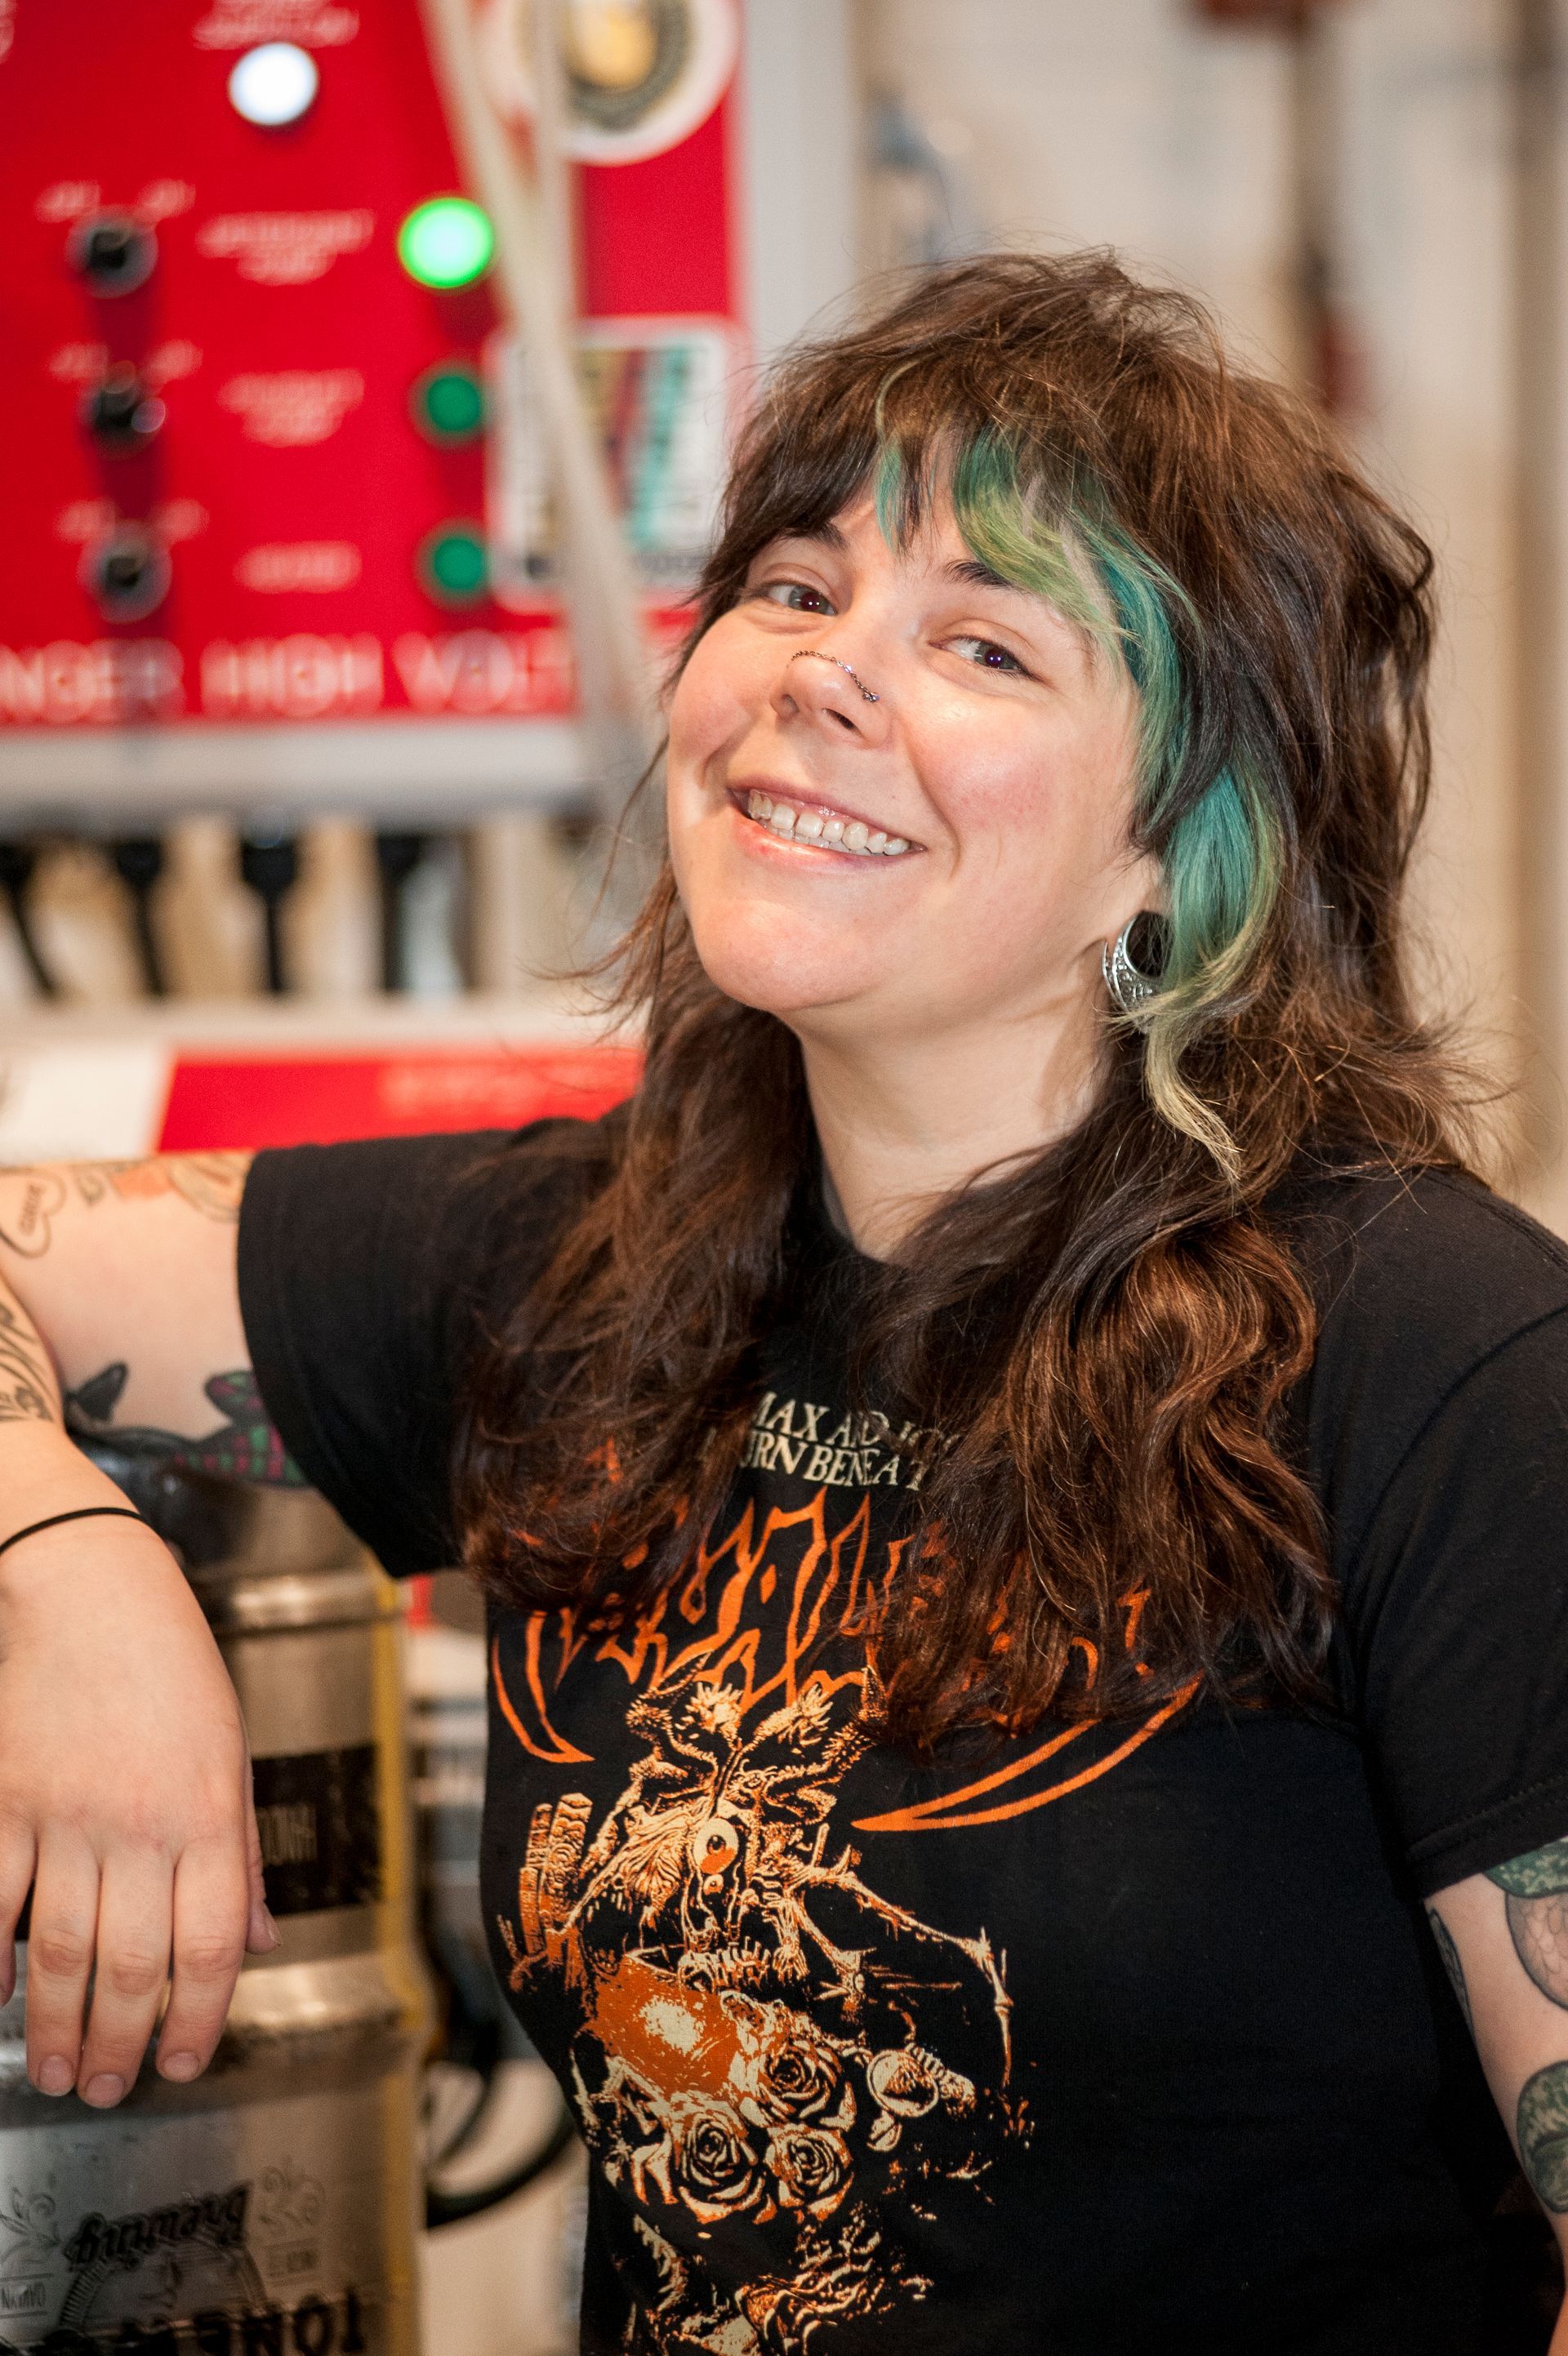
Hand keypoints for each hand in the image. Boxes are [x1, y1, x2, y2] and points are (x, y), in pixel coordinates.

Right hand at [0, 1520, 274, 2105]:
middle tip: (106, 2087)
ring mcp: (64, 1814)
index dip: (198, 2020)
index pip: (210, 1946)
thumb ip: (241, 1852)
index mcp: (206, 1814)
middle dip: (121, 2044)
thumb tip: (259, 1941)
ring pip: (56, 1949)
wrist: (91, 1589)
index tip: (183, 2063)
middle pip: (131, 1964)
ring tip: (56, 2069)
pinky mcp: (4, 1798)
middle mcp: (138, 1823)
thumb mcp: (232, 1752)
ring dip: (55, 2024)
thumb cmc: (171, 1666)